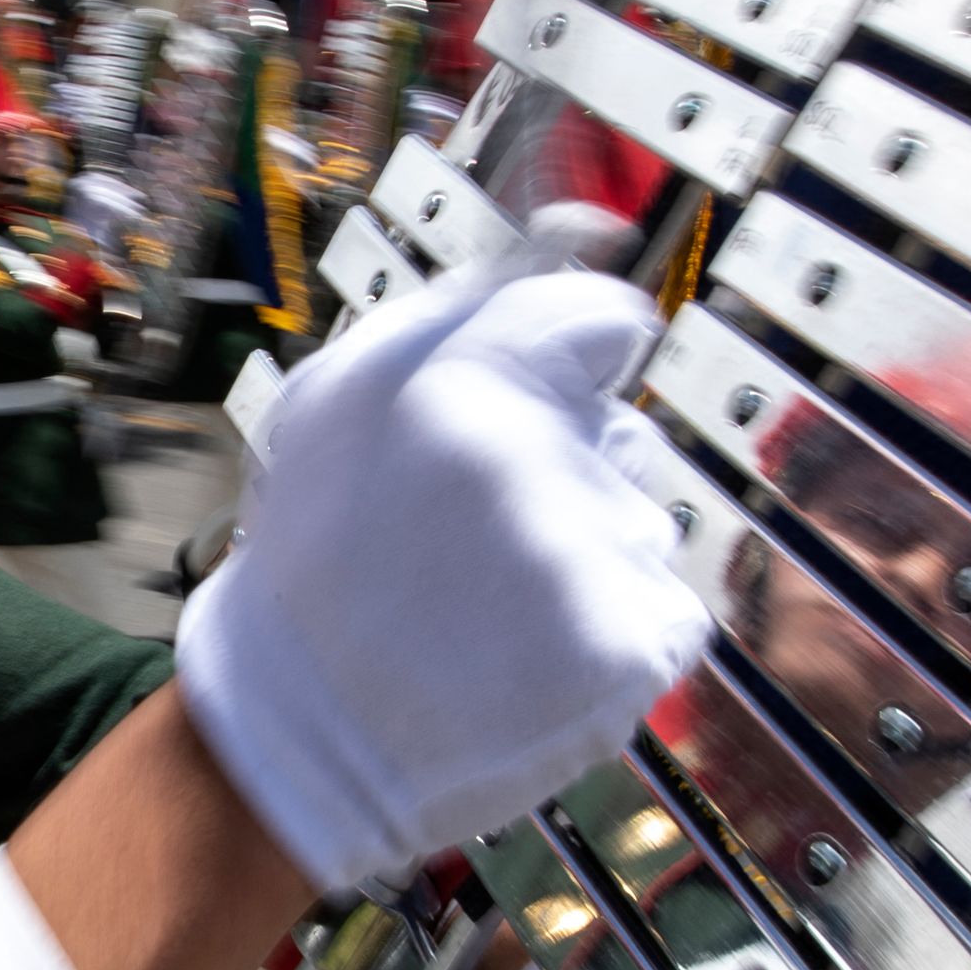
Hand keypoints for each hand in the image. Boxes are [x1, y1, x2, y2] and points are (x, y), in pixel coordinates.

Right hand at [174, 254, 708, 889]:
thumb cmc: (317, 560)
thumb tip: (582, 226)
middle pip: (620, 430)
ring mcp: (591, 561)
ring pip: (642, 520)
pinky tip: (530, 658)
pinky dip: (613, 632)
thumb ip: (466, 300)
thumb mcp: (340, 397)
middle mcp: (537, 464)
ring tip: (490, 606)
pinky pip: (665, 606)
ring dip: (587, 552)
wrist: (304, 743)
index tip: (523, 411)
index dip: (566, 365)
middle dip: (563, 471)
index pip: (606, 319)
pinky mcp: (633, 649)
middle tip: (465, 540)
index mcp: (464, 387)